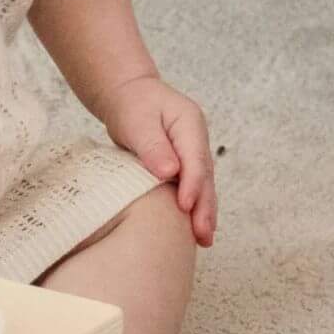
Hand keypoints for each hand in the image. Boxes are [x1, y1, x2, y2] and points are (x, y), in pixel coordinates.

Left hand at [103, 73, 217, 245]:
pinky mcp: (185, 163)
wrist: (129, 94)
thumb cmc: (132, 105)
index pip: (195, 159)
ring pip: (202, 185)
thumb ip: (153, 146)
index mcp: (189, 123)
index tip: (185, 207)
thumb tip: (169, 173)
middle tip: (203, 234)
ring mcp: (193, 151)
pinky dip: (194, 207)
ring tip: (204, 239)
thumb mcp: (138, 121)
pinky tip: (193, 228)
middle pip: (204, 176)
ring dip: (203, 211)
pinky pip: (192, 186)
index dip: (192, 185)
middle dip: (205, 207)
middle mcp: (196, 139)